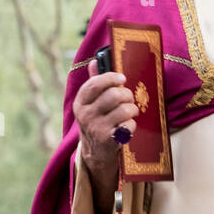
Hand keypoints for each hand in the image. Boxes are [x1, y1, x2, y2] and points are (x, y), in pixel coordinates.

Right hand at [73, 59, 139, 177]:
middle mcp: (86, 115)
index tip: (122, 78)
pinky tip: (127, 126)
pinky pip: (128, 125)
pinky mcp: (109, 140)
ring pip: (124, 109)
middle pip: (114, 95)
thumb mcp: (90, 103)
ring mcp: (96, 128)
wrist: (95, 152)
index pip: (95, 84)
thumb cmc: (97, 121)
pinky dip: (132, 124)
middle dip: (127, 95)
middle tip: (129, 98)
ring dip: (132, 109)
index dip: (111, 78)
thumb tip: (94, 61)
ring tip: (131, 112)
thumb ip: (94, 83)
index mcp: (80, 102)